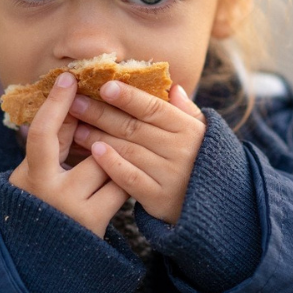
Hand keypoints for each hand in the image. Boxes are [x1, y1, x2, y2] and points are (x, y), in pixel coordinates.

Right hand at [9, 72, 129, 237]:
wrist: (47, 261)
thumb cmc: (44, 207)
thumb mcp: (39, 175)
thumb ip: (55, 145)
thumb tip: (76, 104)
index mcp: (30, 175)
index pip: (42, 133)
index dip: (56, 104)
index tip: (69, 78)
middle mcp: (49, 191)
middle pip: (88, 149)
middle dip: (102, 140)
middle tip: (109, 137)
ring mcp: (72, 208)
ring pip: (108, 166)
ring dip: (116, 162)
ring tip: (119, 165)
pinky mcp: (94, 222)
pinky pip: (120, 188)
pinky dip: (123, 182)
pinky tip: (126, 182)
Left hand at [68, 80, 205, 224]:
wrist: (217, 206)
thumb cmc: (202, 161)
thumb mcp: (202, 133)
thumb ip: (186, 111)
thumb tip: (172, 87)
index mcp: (189, 129)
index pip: (154, 108)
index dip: (128, 97)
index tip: (104, 86)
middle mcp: (181, 150)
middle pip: (135, 127)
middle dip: (102, 113)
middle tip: (76, 102)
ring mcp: (170, 175)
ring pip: (129, 150)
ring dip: (99, 137)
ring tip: (77, 127)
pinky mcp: (159, 198)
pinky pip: (131, 179)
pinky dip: (112, 164)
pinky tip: (95, 152)